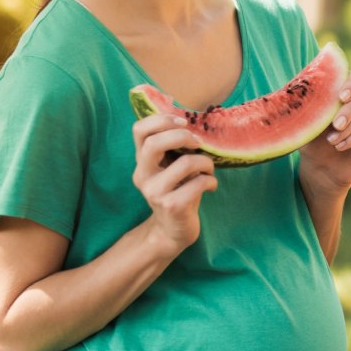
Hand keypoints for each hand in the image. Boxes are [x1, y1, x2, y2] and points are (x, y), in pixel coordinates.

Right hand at [131, 113, 216, 251]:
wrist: (173, 230)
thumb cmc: (178, 192)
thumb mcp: (172, 168)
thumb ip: (175, 149)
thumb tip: (194, 121)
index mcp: (142, 162)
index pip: (139, 130)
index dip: (161, 119)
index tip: (183, 122)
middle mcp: (143, 175)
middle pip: (154, 143)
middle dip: (182, 137)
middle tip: (198, 143)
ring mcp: (155, 192)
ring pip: (184, 163)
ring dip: (205, 162)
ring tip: (208, 170)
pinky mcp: (172, 205)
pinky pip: (199, 183)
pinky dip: (210, 181)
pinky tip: (210, 186)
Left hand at [298, 67, 350, 194]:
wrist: (321, 168)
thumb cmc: (313, 142)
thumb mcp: (308, 123)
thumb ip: (310, 107)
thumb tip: (303, 95)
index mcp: (346, 92)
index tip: (341, 96)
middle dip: (347, 110)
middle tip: (335, 125)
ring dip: (348, 127)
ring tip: (332, 141)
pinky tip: (341, 146)